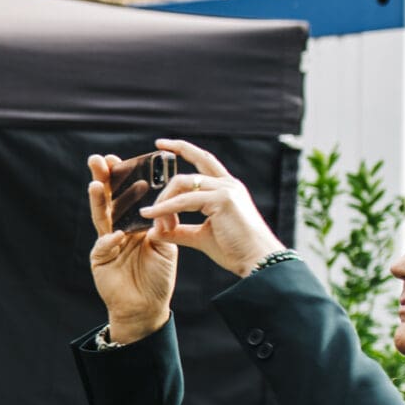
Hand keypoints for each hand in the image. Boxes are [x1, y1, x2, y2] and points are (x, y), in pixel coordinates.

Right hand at [86, 153, 178, 344]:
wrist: (148, 306)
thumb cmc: (157, 276)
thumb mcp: (165, 245)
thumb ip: (161, 225)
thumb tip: (162, 204)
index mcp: (133, 223)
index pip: (124, 195)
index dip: (119, 178)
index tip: (117, 159)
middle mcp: (117, 229)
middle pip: (108, 200)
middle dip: (102, 180)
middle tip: (97, 160)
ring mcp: (106, 243)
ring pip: (100, 218)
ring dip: (97, 202)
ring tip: (96, 185)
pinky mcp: (100, 260)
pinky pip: (103, 247)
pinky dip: (109, 240)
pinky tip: (116, 235)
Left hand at [139, 138, 287, 278]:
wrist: (256, 261)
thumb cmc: (235, 250)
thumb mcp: (201, 237)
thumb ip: (179, 230)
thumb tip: (155, 230)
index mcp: (226, 189)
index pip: (203, 160)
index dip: (183, 149)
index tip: (160, 144)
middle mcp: (228, 184)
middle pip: (192, 166)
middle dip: (169, 167)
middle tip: (147, 195)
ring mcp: (227, 189)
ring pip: (183, 183)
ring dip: (163, 202)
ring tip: (151, 218)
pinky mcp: (223, 199)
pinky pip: (184, 200)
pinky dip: (165, 208)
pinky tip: (151, 215)